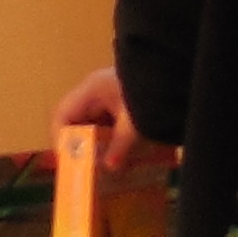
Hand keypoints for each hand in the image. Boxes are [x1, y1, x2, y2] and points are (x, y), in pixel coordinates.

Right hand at [51, 63, 169, 169]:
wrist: (176, 69)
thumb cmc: (154, 88)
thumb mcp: (136, 120)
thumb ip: (121, 144)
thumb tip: (109, 167)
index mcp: (91, 89)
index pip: (62, 115)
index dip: (61, 140)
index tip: (69, 161)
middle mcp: (95, 90)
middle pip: (75, 121)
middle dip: (79, 145)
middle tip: (86, 166)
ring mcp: (107, 94)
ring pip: (91, 123)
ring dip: (96, 142)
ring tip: (103, 163)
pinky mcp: (120, 100)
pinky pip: (106, 122)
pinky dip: (109, 137)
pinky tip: (120, 151)